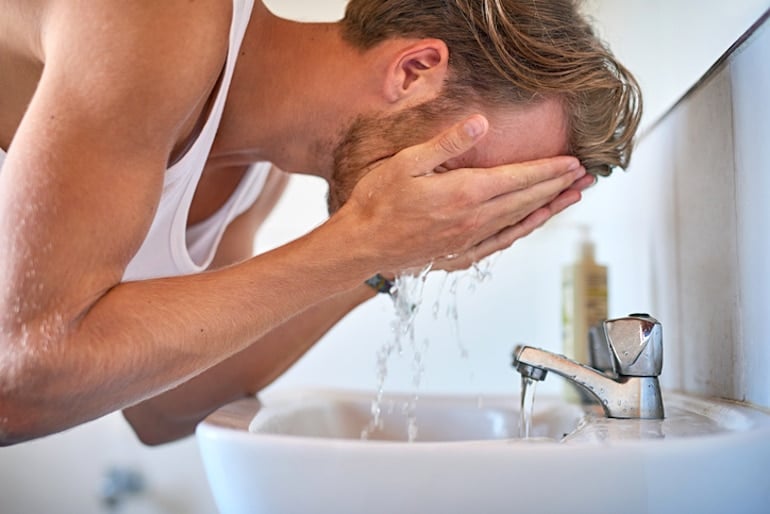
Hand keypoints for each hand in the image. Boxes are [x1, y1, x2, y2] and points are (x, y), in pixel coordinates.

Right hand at [337, 114, 585, 273]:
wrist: (361, 245)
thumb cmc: (378, 202)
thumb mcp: (408, 163)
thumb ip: (448, 143)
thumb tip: (481, 123)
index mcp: (465, 194)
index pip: (519, 178)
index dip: (549, 169)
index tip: (573, 161)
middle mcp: (474, 220)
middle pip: (527, 200)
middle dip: (559, 185)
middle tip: (586, 176)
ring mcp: (469, 240)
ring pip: (520, 222)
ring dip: (549, 207)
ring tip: (572, 197)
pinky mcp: (460, 255)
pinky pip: (502, 242)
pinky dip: (523, 230)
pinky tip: (533, 223)